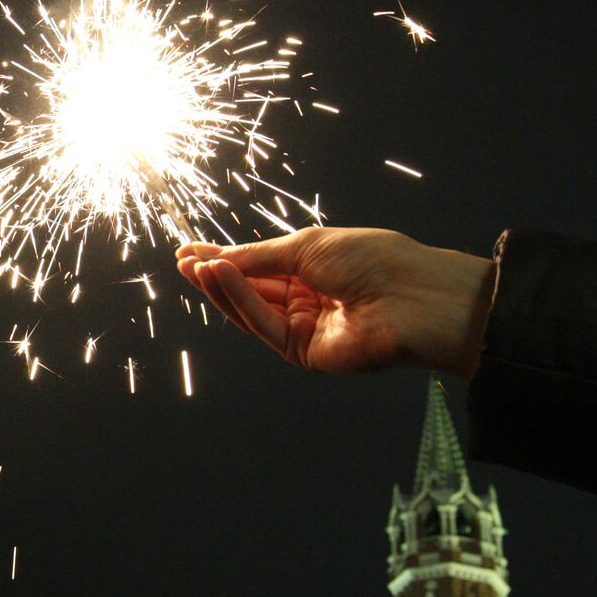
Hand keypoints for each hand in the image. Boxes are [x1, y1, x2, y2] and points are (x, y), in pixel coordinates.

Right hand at [176, 226, 495, 376]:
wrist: (412, 297)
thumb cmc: (373, 260)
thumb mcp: (308, 245)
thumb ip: (259, 256)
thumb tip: (219, 259)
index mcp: (314, 269)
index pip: (260, 266)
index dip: (225, 258)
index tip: (190, 251)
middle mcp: (307, 299)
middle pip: (251, 290)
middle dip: (216, 275)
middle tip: (183, 261)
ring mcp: (304, 328)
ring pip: (252, 310)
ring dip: (223, 288)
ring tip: (197, 267)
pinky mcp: (303, 352)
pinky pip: (264, 326)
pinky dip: (240, 301)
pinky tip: (222, 277)